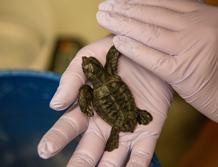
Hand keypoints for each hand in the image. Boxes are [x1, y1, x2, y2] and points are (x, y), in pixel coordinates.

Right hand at [38, 35, 172, 166]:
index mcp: (88, 107)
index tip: (45, 150)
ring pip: (113, 158)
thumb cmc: (115, 52)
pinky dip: (137, 166)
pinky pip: (143, 154)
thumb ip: (72, 78)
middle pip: (89, 149)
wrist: (148, 50)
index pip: (68, 126)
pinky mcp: (148, 131)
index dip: (56, 137)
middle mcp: (104, 123)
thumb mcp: (90, 57)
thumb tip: (54, 104)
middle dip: (80, 163)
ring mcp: (125, 128)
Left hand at [97, 0, 217, 121]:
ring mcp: (190, 49)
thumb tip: (154, 12)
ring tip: (103, 18)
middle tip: (103, 6)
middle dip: (123, 9)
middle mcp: (196, 27)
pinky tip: (118, 42)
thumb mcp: (203, 30)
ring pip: (149, 33)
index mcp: (200, 15)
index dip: (136, 0)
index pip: (161, 3)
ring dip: (122, 24)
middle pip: (151, 15)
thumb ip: (182, 20)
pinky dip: (134, 49)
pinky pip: (153, 59)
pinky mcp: (183, 73)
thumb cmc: (214, 60)